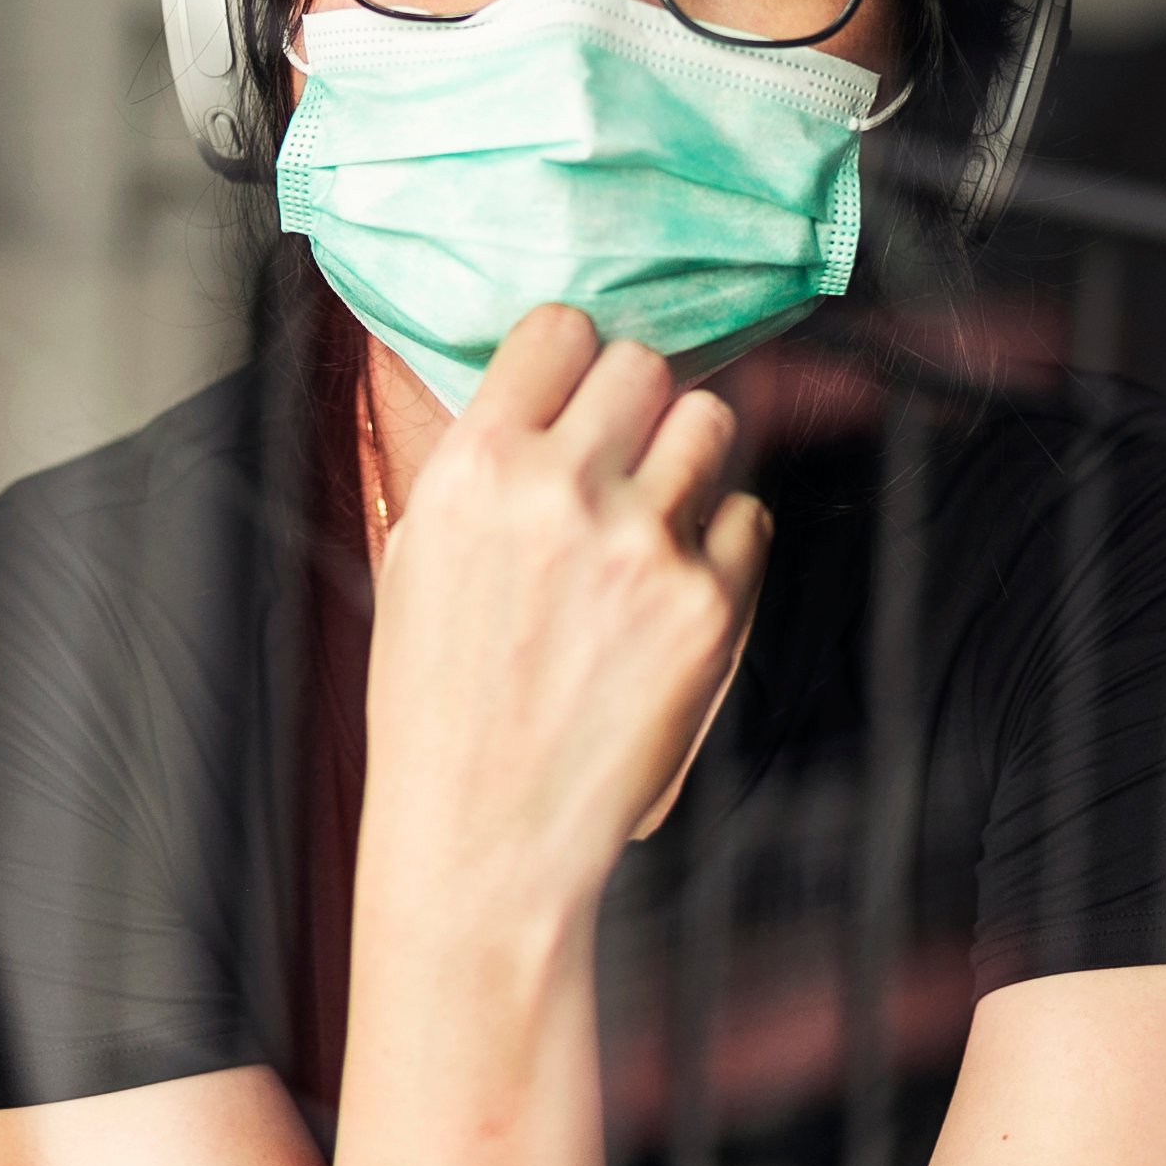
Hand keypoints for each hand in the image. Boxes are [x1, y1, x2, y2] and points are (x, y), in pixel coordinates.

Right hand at [356, 305, 771, 929]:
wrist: (485, 836)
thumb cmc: (438, 703)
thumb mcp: (417, 558)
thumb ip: (481, 462)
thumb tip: (540, 387)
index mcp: (475, 468)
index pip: (559, 328)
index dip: (572, 358)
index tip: (576, 390)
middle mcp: (561, 491)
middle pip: (642, 363)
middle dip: (634, 403)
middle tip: (620, 456)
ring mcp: (641, 546)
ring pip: (709, 421)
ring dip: (686, 457)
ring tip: (651, 515)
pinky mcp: (706, 605)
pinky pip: (748, 515)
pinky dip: (719, 540)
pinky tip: (672, 585)